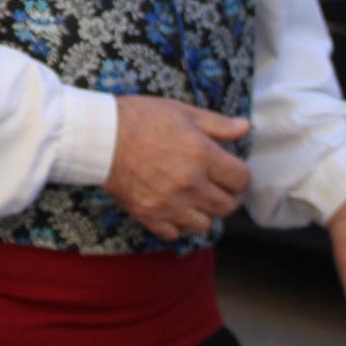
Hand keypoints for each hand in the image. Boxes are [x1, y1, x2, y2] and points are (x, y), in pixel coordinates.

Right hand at [103, 95, 251, 240]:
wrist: (100, 136)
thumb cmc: (141, 119)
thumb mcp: (183, 112)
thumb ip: (217, 124)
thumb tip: (245, 127)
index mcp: (202, 155)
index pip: (241, 180)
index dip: (239, 175)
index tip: (230, 172)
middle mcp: (190, 183)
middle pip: (227, 205)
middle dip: (226, 195)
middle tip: (215, 186)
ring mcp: (169, 203)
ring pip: (204, 224)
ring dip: (204, 212)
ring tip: (194, 198)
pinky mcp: (149, 215)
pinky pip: (175, 234)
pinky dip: (177, 225)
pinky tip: (173, 208)